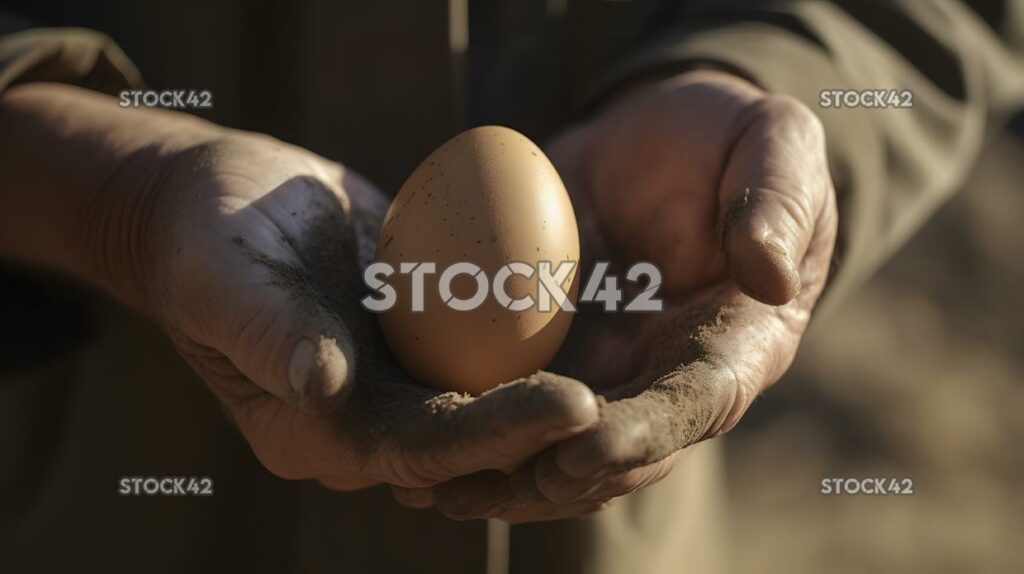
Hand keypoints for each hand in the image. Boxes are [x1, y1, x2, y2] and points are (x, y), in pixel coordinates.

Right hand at [145, 132, 605, 490]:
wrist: (217, 201)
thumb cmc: (207, 239)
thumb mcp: (223, 277)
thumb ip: (267, 332)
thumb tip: (320, 384)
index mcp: (317, 430)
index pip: (418, 450)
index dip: (496, 436)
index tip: (572, 406)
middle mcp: (367, 419)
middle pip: (472, 440)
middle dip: (550, 427)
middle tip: (633, 400)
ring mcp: (399, 380)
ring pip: (490, 399)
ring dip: (560, 392)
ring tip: (643, 369)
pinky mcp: (422, 338)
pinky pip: (487, 345)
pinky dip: (539, 335)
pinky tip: (607, 307)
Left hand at [394, 70, 837, 520]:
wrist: (661, 138)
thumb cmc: (731, 138)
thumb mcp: (774, 141)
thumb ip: (775, 200)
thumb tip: (767, 277)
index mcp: (737, 344)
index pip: (694, 404)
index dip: (640, 436)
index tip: (576, 452)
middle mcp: (667, 375)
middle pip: (612, 452)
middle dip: (544, 481)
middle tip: (473, 489)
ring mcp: (606, 370)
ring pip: (553, 442)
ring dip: (495, 473)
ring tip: (424, 487)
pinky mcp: (551, 349)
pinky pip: (509, 394)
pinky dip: (467, 422)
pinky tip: (407, 438)